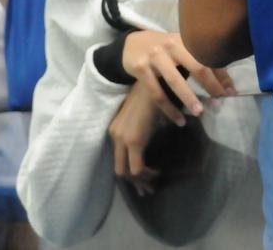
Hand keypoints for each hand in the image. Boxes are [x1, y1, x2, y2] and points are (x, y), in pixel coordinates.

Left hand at [108, 80, 164, 196]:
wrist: (156, 83)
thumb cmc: (153, 97)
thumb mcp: (144, 118)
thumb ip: (142, 132)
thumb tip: (149, 144)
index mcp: (115, 130)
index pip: (118, 159)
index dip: (130, 173)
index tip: (144, 179)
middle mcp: (114, 136)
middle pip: (119, 170)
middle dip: (134, 183)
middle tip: (147, 189)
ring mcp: (122, 139)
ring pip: (126, 172)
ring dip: (140, 181)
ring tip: (153, 185)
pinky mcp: (134, 141)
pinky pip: (137, 167)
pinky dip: (147, 174)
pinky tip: (157, 172)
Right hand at [121, 31, 234, 126]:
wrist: (132, 43)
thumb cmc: (165, 49)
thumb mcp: (184, 50)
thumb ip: (206, 64)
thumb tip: (230, 86)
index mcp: (185, 39)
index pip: (208, 57)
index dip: (221, 76)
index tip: (230, 93)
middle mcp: (171, 45)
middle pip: (195, 65)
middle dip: (209, 86)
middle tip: (218, 104)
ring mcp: (154, 56)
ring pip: (174, 80)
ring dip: (189, 98)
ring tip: (200, 112)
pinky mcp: (141, 68)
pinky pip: (157, 93)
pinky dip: (169, 108)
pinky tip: (179, 120)